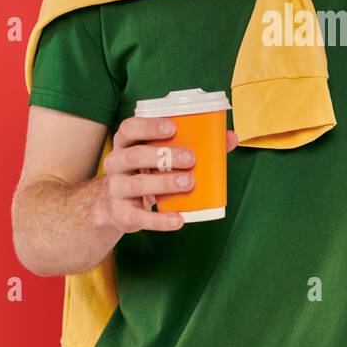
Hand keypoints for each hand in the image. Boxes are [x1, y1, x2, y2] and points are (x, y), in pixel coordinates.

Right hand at [98, 115, 237, 231]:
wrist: (118, 206)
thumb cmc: (147, 172)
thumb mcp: (161, 156)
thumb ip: (194, 144)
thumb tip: (230, 138)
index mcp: (125, 143)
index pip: (129, 128)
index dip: (148, 126)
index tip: (173, 127)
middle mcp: (116, 163)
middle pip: (134, 155)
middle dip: (163, 155)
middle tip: (191, 158)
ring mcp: (116, 189)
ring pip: (138, 183)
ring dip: (165, 183)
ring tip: (189, 182)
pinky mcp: (121, 213)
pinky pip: (139, 217)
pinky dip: (160, 220)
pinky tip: (178, 220)